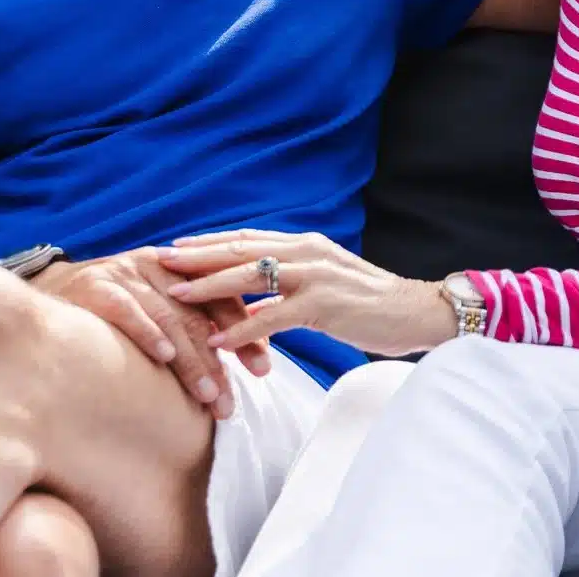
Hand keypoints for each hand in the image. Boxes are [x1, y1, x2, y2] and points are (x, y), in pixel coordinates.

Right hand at [32, 248, 270, 418]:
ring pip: (168, 316)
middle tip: (233, 399)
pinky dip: (147, 332)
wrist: (45, 295)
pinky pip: (126, 310)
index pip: (220, 295)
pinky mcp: (95, 286)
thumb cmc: (108, 312)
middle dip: (221, 357)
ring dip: (190, 359)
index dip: (245, 329)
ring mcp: (124, 273)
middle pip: (198, 312)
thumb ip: (192, 325)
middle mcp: (154, 265)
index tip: (264, 367)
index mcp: (177, 268)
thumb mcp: (154, 309)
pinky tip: (163, 357)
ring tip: (208, 394)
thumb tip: (240, 361)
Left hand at [159, 229, 456, 357]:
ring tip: (176, 297)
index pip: (248, 238)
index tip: (176, 246)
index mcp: (306, 244)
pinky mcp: (324, 305)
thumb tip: (258, 291)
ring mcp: (315, 276)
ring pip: (251, 277)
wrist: (418, 311)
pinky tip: (219, 340)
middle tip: (159, 261)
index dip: (210, 242)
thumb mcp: (327, 281)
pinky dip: (243, 329)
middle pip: (241, 249)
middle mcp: (307, 252)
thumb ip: (294, 280)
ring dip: (209, 287)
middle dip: (197, 256)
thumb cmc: (371, 303)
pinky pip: (273, 317)